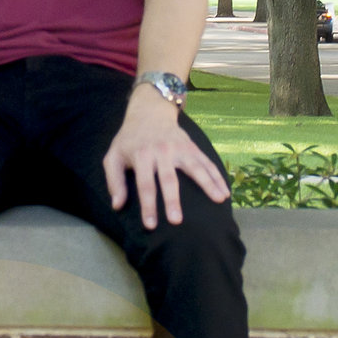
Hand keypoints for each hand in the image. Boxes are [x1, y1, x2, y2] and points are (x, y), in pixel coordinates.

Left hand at [101, 84, 229, 229]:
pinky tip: (225, 191)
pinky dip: (217, 176)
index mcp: (141, 156)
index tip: (151, 225)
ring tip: (219, 200)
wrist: (148, 112)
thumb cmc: (129, 140)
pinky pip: (206, 162)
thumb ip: (114, 181)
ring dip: (208, 184)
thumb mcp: (113, 156)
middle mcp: (162, 152)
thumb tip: (117, 205)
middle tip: (177, 221)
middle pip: (169, 179)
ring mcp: (179, 148)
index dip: (148, 205)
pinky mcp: (191, 147)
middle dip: (172, 200)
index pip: (145, 184)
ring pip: (195, 168)